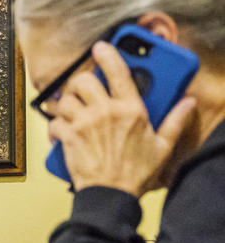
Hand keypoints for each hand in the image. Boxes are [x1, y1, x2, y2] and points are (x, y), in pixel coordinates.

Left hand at [50, 41, 195, 196]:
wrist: (111, 195)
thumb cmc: (135, 173)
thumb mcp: (162, 146)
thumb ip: (175, 121)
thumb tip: (187, 103)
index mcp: (131, 110)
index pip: (118, 72)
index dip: (108, 55)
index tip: (100, 47)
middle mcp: (105, 112)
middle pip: (83, 81)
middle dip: (80, 82)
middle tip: (84, 90)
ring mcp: (84, 124)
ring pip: (65, 100)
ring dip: (66, 104)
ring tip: (73, 112)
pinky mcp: (68, 138)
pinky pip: (54, 123)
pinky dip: (55, 126)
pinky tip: (62, 131)